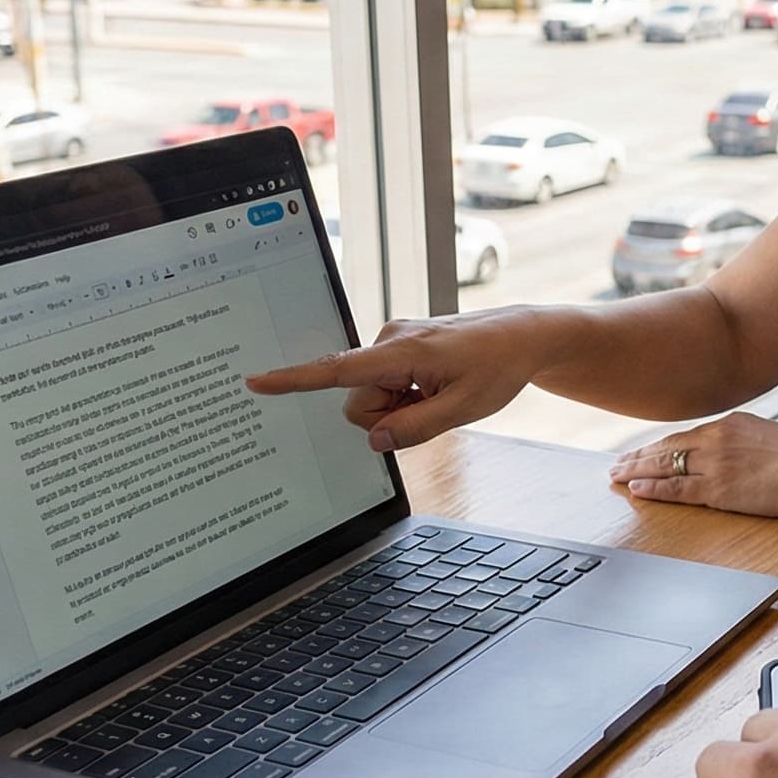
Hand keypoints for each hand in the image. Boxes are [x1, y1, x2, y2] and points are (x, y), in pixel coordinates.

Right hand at [241, 308, 547, 450]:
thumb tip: (374, 441)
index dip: (293, 379)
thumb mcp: (464, 409)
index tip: (256, 381)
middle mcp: (388, 340)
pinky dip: (406, 395)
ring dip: (400, 405)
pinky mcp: (398, 347)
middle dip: (387, 415)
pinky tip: (435, 385)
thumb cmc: (498, 367)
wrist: (522, 336)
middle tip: (433, 404)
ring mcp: (393, 342)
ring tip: (439, 391)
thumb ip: (416, 428)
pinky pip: (386, 385)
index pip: (335, 370)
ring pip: (372, 397)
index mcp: (401, 351)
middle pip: (359, 402)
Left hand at [608, 412, 777, 517]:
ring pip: (664, 466)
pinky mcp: (720, 489)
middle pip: (665, 446)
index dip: (657, 445)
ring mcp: (716, 463)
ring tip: (616, 476)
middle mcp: (717, 439)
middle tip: (615, 464)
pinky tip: (636, 489)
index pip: (683, 435)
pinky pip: (676, 489)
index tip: (641, 451)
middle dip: (638, 456)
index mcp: (729, 423)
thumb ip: (743, 441)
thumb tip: (733, 451)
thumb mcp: (768, 436)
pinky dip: (653, 489)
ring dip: (636, 471)